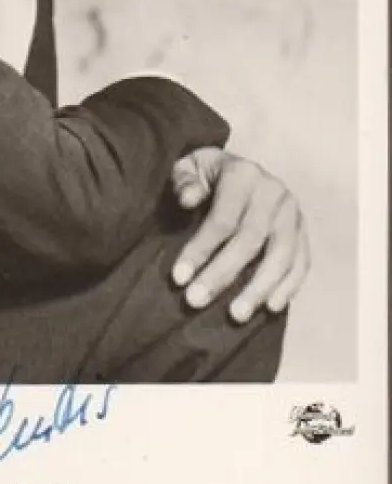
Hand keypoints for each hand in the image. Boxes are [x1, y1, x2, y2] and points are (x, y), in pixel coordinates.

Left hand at [170, 147, 308, 322]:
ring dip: (258, 288)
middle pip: (250, 240)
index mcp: (243, 175)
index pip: (222, 218)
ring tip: (236, 316)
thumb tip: (189, 199)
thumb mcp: (190, 167)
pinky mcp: (304, 233)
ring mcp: (293, 214)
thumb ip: (184, 179)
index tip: (178, 278)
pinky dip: (289, 287)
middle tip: (195, 301)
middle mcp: (273, 193)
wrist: (243, 172)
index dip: (200, 249)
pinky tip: (270, 309)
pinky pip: (301, 263)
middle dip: (221, 274)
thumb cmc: (208, 177)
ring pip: (281, 256)